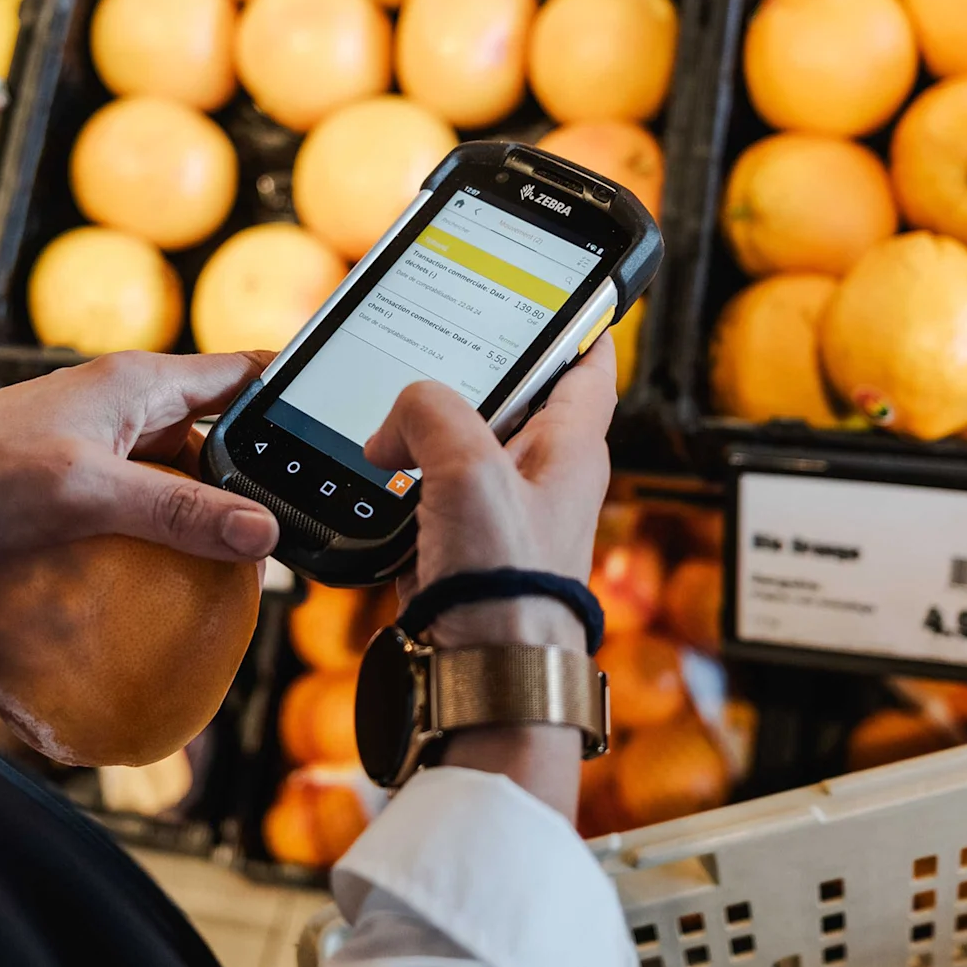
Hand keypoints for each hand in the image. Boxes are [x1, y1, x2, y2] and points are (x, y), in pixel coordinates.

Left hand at [0, 351, 280, 662]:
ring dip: (209, 528)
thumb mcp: (82, 492)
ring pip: (178, 488)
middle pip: (219, 440)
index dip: (295, 399)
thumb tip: (266, 534)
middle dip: (260, 482)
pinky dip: (160, 560)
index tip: (345, 439)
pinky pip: (135, 528)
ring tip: (257, 582)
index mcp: (138, 382)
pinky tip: (176, 609)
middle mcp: (125, 413)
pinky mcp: (72, 502)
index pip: (243, 375)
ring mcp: (98, 458)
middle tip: (311, 535)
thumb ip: (177, 511)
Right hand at [360, 336, 617, 816]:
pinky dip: (405, 483)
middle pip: (513, 399)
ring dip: (427, 434)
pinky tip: (378, 479)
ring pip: (465, 447)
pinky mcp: (467, 550)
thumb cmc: (506, 585)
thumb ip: (431, 414)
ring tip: (390, 421)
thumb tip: (395, 427)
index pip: (587, 360)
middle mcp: (546, 477)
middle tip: (431, 348)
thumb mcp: (469, 467)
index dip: (574, 318)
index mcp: (573, 446)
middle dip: (471, 375)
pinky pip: (433, 496)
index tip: (553, 289)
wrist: (487, 678)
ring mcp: (506, 515)